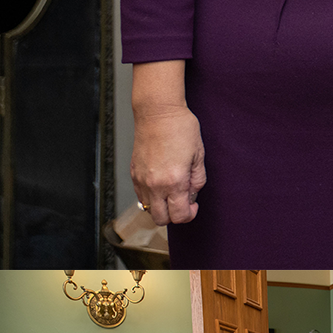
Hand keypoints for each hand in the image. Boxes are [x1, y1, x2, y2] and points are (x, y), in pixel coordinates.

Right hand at [131, 101, 206, 225]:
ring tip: (172, 192)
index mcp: (174, 181)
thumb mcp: (199, 156)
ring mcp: (141, 180)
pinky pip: (140, 197)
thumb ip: (197, 180)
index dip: (190, 214)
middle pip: (161, 219)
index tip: (194, 205)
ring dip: (161, 207)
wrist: (158, 113)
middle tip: (184, 201)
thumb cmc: (181, 129)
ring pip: (148, 209)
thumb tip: (192, 195)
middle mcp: (154, 185)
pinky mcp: (133, 174)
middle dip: (174, 215)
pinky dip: (151, 197)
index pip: (179, 216)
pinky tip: (161, 185)